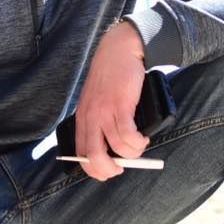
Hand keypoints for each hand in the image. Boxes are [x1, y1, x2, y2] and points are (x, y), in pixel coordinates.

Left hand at [75, 20, 147, 180]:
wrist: (118, 51)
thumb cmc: (111, 78)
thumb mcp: (97, 102)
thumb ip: (100, 122)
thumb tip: (115, 150)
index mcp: (82, 119)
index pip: (80, 154)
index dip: (94, 169)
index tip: (108, 172)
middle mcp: (90, 118)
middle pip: (94, 157)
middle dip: (109, 169)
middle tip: (123, 168)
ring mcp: (104, 112)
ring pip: (117, 148)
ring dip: (132, 153)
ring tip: (139, 146)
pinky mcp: (120, 105)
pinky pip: (128, 135)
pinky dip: (138, 142)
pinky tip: (142, 138)